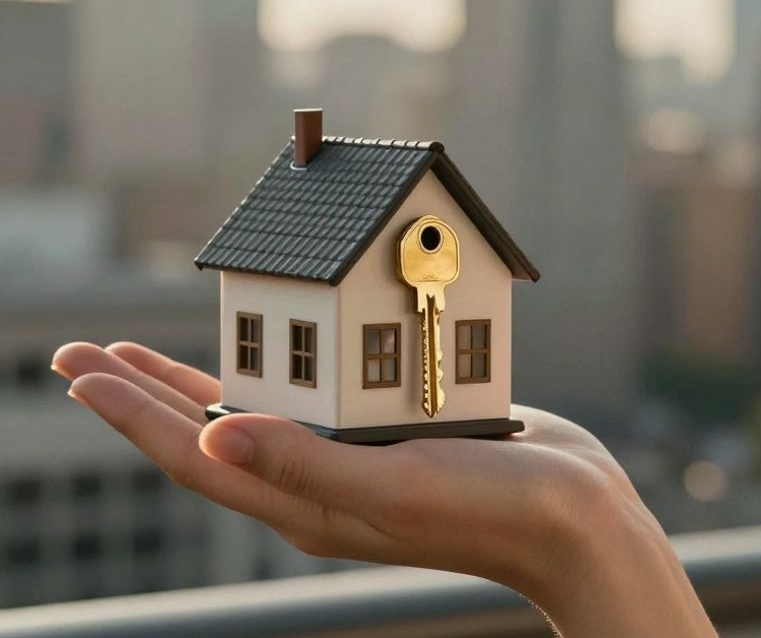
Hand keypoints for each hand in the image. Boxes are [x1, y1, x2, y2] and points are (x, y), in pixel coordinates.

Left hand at [51, 341, 714, 636]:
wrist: (575, 517)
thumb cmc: (494, 509)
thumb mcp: (397, 485)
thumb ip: (307, 463)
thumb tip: (214, 434)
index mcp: (305, 500)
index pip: (194, 453)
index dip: (132, 412)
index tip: (78, 370)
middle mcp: (317, 481)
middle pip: (205, 432)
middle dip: (139, 394)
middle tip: (79, 354)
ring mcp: (352, 460)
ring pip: (252, 412)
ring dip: (191, 381)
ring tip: (139, 355)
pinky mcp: (390, 436)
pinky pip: (314, 397)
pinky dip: (277, 368)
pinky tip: (269, 350)